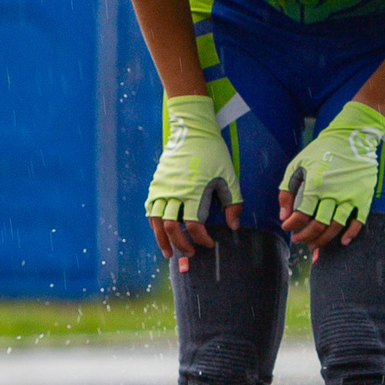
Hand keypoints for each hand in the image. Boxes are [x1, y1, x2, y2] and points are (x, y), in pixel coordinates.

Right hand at [146, 94, 242, 267]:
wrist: (191, 131)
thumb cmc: (213, 154)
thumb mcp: (229, 177)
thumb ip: (233, 203)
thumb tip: (233, 227)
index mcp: (194, 192)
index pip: (193, 225)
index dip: (201, 239)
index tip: (209, 244)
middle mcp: (174, 192)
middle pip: (171, 228)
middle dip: (181, 244)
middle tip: (190, 253)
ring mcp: (162, 188)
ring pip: (156, 222)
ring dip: (162, 240)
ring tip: (169, 253)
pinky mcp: (156, 184)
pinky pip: (150, 209)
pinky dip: (154, 223)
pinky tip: (160, 232)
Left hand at [279, 100, 384, 252]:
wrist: (352, 137)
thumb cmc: (321, 150)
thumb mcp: (297, 164)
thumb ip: (287, 190)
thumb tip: (284, 214)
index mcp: (315, 184)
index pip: (301, 214)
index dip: (292, 225)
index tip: (287, 227)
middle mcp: (333, 193)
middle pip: (318, 225)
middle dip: (305, 236)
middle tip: (298, 239)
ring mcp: (350, 196)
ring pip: (336, 227)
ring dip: (324, 239)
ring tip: (314, 243)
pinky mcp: (363, 196)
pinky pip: (359, 221)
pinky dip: (351, 234)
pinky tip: (343, 241)